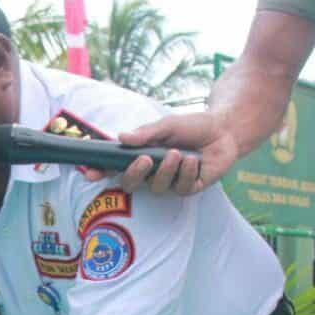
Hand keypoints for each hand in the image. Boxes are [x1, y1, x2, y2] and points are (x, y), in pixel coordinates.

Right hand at [99, 113, 239, 195]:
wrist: (224, 130)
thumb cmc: (192, 126)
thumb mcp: (168, 125)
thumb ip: (146, 133)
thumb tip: (122, 137)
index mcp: (141, 156)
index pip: (115, 167)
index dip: (100, 172)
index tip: (91, 173)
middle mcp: (151, 173)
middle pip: (131, 184)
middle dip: (135, 174)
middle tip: (144, 159)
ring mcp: (169, 183)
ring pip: (157, 188)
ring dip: (166, 171)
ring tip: (178, 154)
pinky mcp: (187, 189)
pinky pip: (180, 188)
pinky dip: (186, 173)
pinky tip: (194, 160)